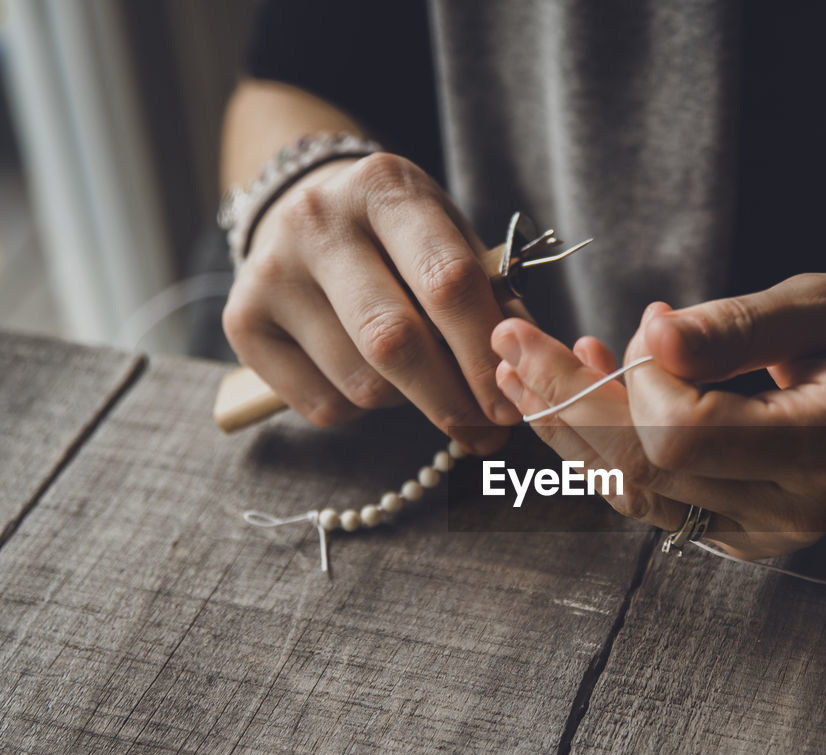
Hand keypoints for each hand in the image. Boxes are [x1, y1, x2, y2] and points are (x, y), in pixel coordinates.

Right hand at [222, 152, 519, 452]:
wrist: (304, 211)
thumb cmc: (400, 238)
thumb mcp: (451, 240)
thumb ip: (492, 297)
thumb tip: (522, 367)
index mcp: (386, 188)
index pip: (446, 280)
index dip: (484, 353)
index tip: (511, 404)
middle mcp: (319, 220)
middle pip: (395, 340)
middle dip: (450, 401)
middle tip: (485, 434)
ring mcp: (271, 270)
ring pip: (362, 382)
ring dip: (406, 401)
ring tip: (419, 381)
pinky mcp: (241, 321)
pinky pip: (321, 403)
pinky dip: (358, 409)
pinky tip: (365, 375)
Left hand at [491, 273, 825, 556]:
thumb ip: (738, 327)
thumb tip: (648, 339)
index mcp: (822, 449)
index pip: (682, 437)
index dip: (638, 382)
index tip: (651, 324)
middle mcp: (787, 511)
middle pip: (639, 471)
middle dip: (563, 402)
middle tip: (509, 337)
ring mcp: (761, 535)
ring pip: (633, 493)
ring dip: (568, 428)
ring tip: (523, 361)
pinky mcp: (739, 533)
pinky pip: (652, 498)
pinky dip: (605, 447)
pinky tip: (586, 388)